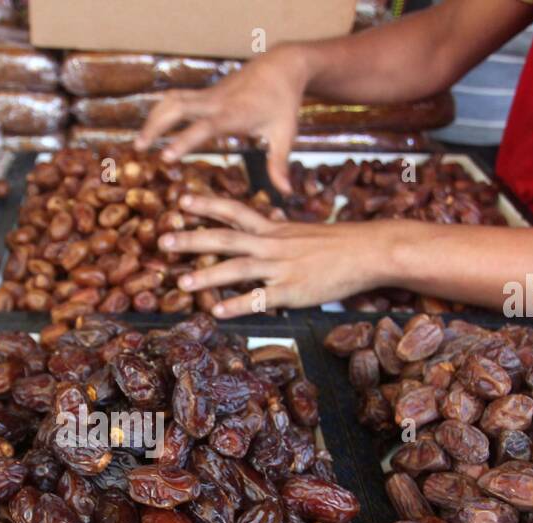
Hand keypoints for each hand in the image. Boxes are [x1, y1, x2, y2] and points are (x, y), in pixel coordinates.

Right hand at [134, 46, 309, 193]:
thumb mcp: (285, 134)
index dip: (184, 140)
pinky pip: (177, 99)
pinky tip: (152, 128)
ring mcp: (208, 95)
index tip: (166, 156)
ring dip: (153, 117)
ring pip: (172, 99)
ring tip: (139, 142)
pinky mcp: (205, 93)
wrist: (281, 66)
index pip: (205, 127)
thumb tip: (285, 191)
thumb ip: (279, 163)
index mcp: (234, 114)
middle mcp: (216, 102)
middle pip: (178, 107)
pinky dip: (161, 111)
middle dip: (156, 125)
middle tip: (138, 148)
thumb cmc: (284, 102)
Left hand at [161, 194, 397, 317]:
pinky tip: (217, 311)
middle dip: (193, 239)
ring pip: (236, 268)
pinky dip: (236, 305)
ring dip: (206, 276)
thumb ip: (277, 232)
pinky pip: (258, 298)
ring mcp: (280, 267)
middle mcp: (272, 244)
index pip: (234, 211)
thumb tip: (262, 225)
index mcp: (273, 228)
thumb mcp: (302, 231)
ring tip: (181, 284)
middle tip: (163, 240)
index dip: (207, 205)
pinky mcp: (291, 290)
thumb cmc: (338, 244)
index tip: (180, 201)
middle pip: (225, 238)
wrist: (368, 251)